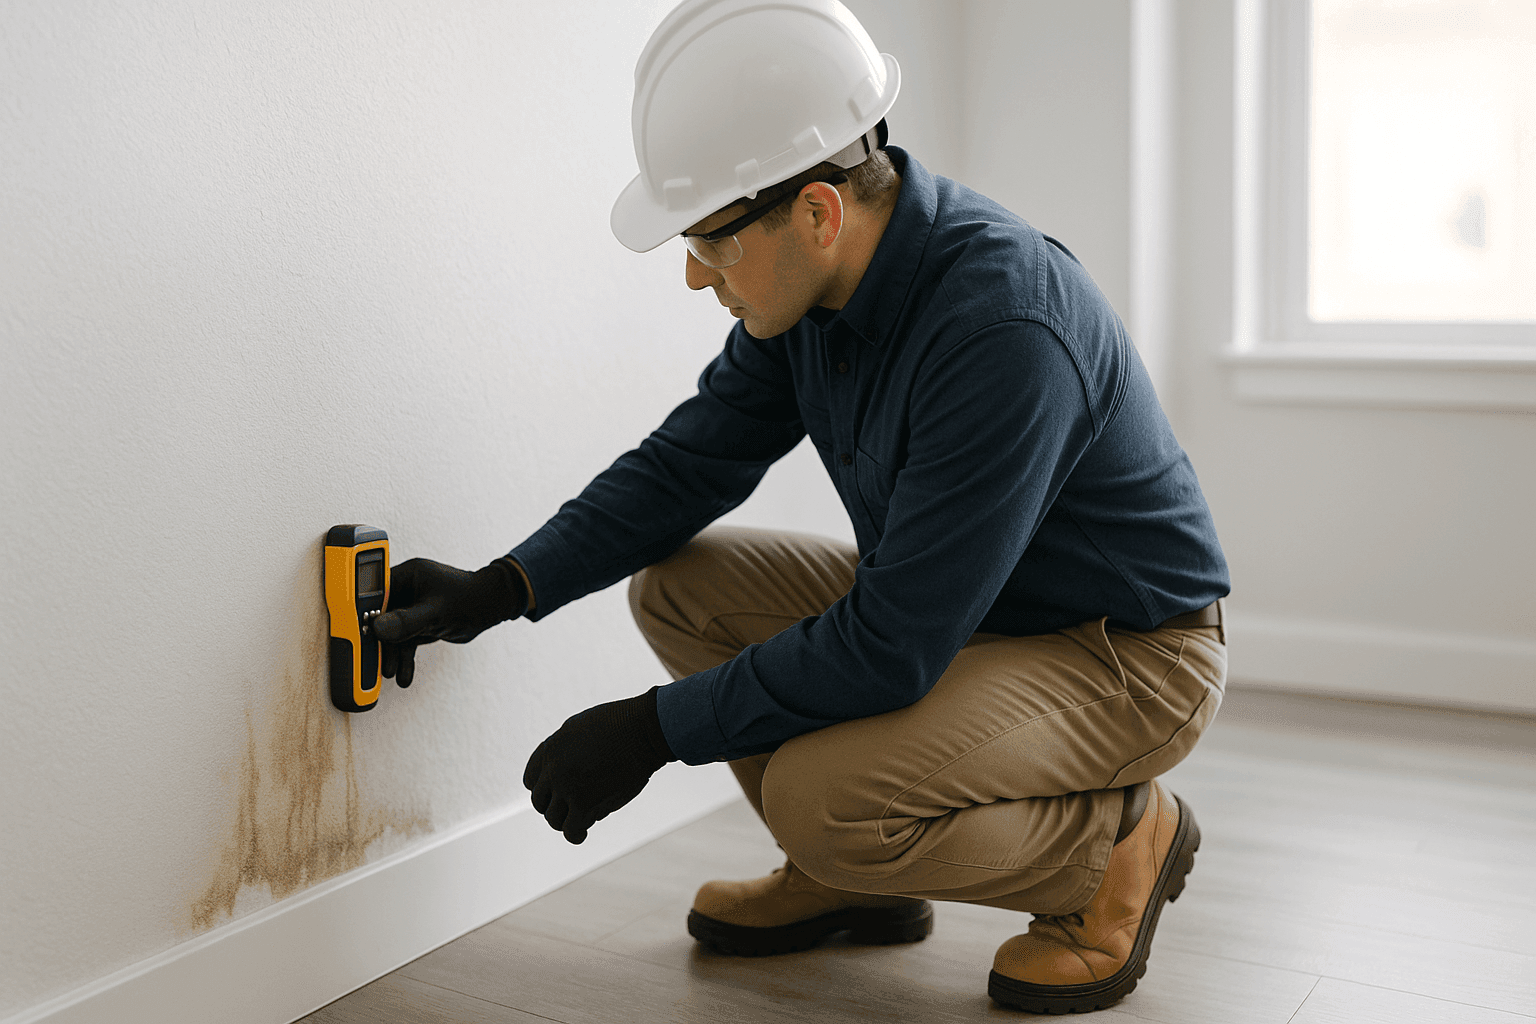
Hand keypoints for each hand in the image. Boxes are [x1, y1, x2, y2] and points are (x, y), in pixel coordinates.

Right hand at [373, 556, 527, 686]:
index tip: (352, 632)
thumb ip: (408, 621)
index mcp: (406, 576)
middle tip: (370, 661)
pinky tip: (404, 676)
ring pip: (391, 634)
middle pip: (378, 617)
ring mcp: (410, 608)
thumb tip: (378, 629)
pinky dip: (404, 659)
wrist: (493, 607)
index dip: (360, 612)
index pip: (373, 593)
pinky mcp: (418, 623)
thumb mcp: (436, 611)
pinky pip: (404, 643)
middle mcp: (406, 590)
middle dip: (376, 641)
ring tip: (391, 673)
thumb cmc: (470, 598)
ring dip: (390, 655)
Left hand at [523, 687, 674, 843]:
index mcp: (551, 749)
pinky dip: (576, 834)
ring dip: (566, 820)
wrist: (642, 731)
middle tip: (571, 807)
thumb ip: (566, 749)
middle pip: (540, 801)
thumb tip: (564, 766)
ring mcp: (567, 788)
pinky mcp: (584, 805)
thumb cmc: (621, 724)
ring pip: (553, 819)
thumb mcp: (581, 728)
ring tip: (580, 820)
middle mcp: (553, 769)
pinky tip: (582, 833)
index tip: (556, 793)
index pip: (530, 779)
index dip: (544, 788)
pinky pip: (571, 830)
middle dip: (554, 805)